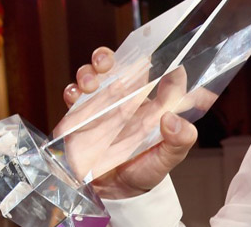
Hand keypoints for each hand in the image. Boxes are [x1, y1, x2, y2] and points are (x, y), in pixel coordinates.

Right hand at [63, 47, 197, 198]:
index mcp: (153, 104)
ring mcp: (103, 106)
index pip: (162, 76)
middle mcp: (128, 99)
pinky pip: (73, 97)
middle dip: (108, 57)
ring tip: (89, 83)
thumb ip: (179, 141)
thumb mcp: (167, 158)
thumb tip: (171, 119)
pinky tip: (75, 97)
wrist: (115, 193)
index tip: (166, 63)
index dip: (166, 64)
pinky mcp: (81, 118)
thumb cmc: (146, 169)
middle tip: (106, 63)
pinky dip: (71, 91)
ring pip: (93, 75)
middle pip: (119, 65)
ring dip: (88, 72)